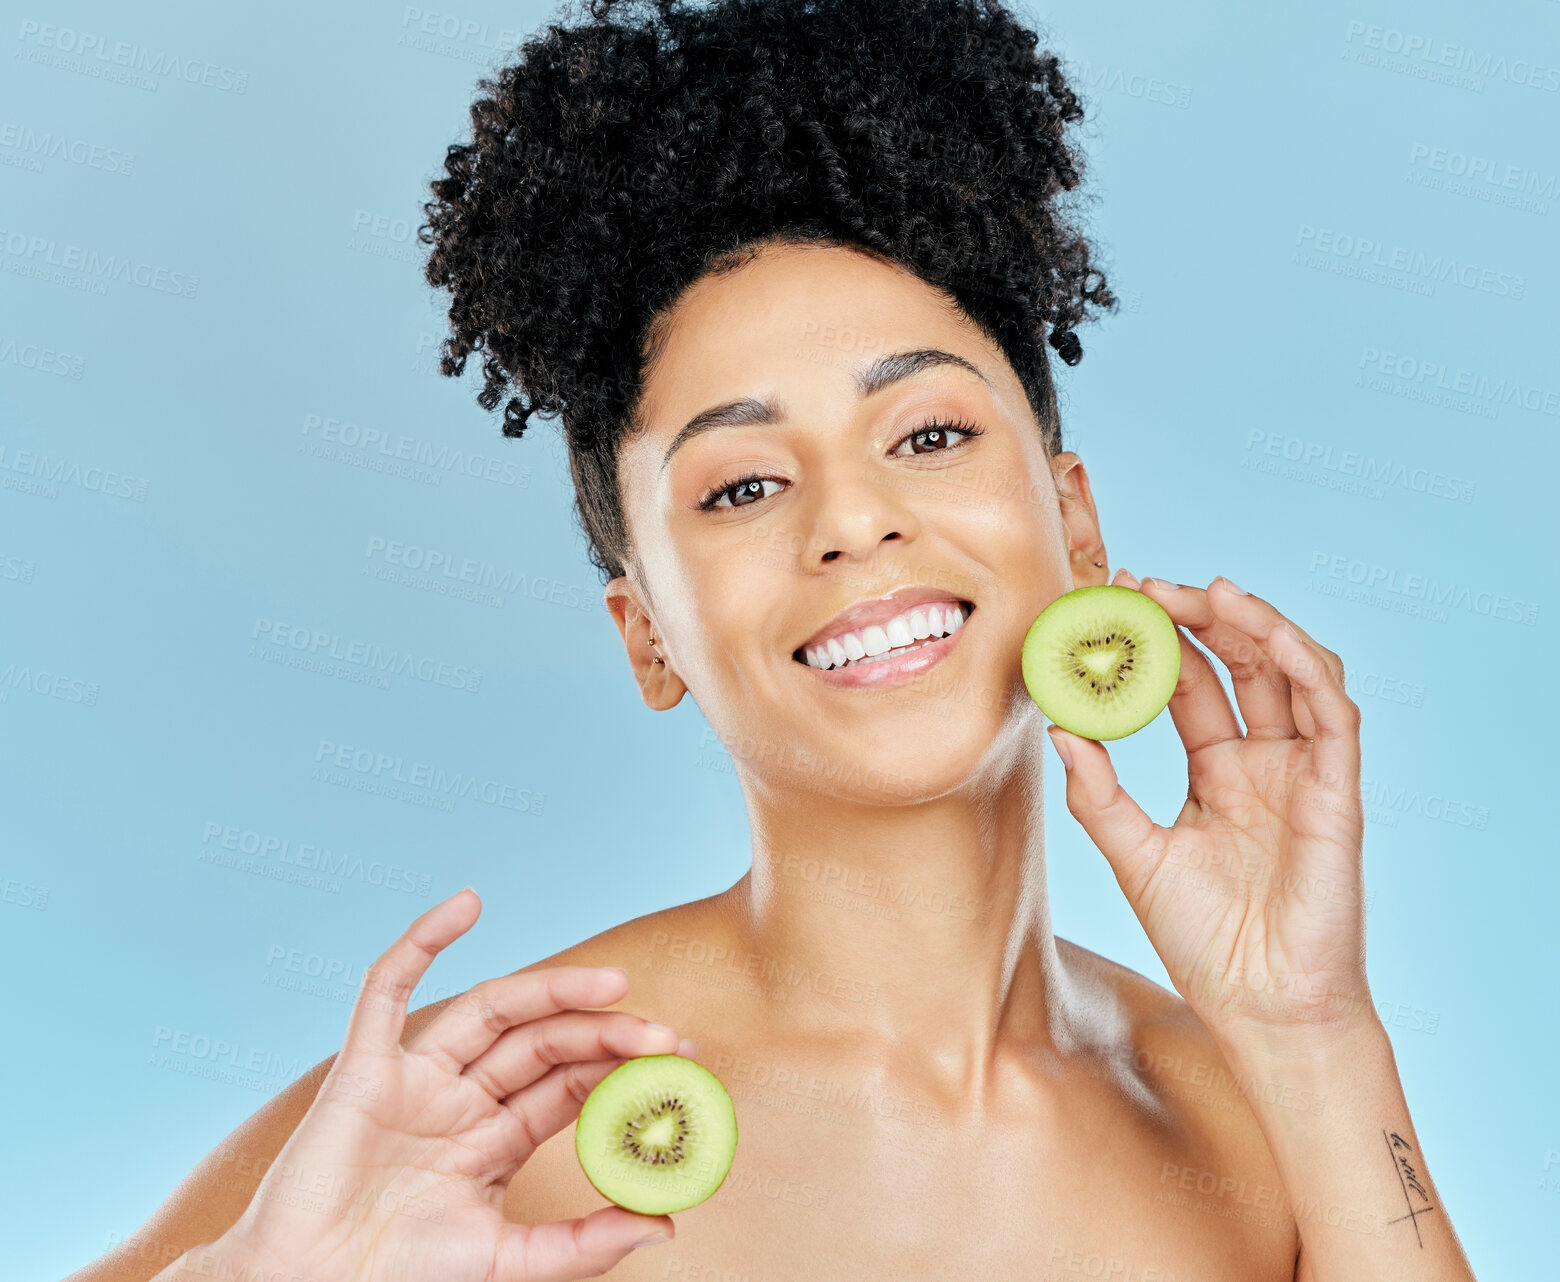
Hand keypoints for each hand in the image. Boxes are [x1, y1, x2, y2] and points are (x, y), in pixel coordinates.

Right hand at [206, 888, 694, 1281]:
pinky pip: (385, 991)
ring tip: (611, 985)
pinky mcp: (361, 1071)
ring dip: (549, 989)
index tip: (679, 1059)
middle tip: (661, 1034)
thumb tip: (669, 1225)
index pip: (568, 1087)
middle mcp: (458, 1103)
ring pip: (490, 1013)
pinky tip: (467, 903)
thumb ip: (584, 1244)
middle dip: (601, 1033)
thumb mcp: (507, 1263)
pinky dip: (422, 941)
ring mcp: (411, 1082)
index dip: (620, 1068)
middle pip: (541, 1045)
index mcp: (493, 1143)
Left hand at [1046, 571, 1372, 1053]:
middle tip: (1147, 584)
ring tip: (1205, 591)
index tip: (1114, 600)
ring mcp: (1303, 773)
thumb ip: (1097, 794)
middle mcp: (1263, 762)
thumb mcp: (1133, 855)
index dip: (1157, 640)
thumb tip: (1057, 728)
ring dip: (1254, 624)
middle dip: (1197, 616)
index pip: (1189, 683)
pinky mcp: (1337, 791)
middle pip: (1238, 663)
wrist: (1260, 1007)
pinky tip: (1267, 633)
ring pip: (1291, 672)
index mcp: (1217, 772)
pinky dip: (1306, 666)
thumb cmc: (1203, 942)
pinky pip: (1333, 714)